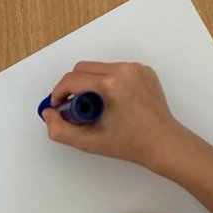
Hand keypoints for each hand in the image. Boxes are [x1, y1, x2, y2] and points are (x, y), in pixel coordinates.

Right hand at [42, 61, 181, 166]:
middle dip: (74, 87)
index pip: (71, 80)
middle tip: (78, 110)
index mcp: (111, 84)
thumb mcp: (88, 142)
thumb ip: (60, 130)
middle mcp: (124, 70)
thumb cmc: (131, 144)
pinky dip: (109, 82)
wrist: (163, 143)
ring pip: (99, 68)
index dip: (58, 93)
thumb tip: (49, 113)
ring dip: (91, 84)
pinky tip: (114, 102)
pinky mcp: (144, 70)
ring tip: (97, 108)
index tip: (58, 107)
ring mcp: (136, 68)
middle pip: (82, 68)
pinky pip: (116, 69)